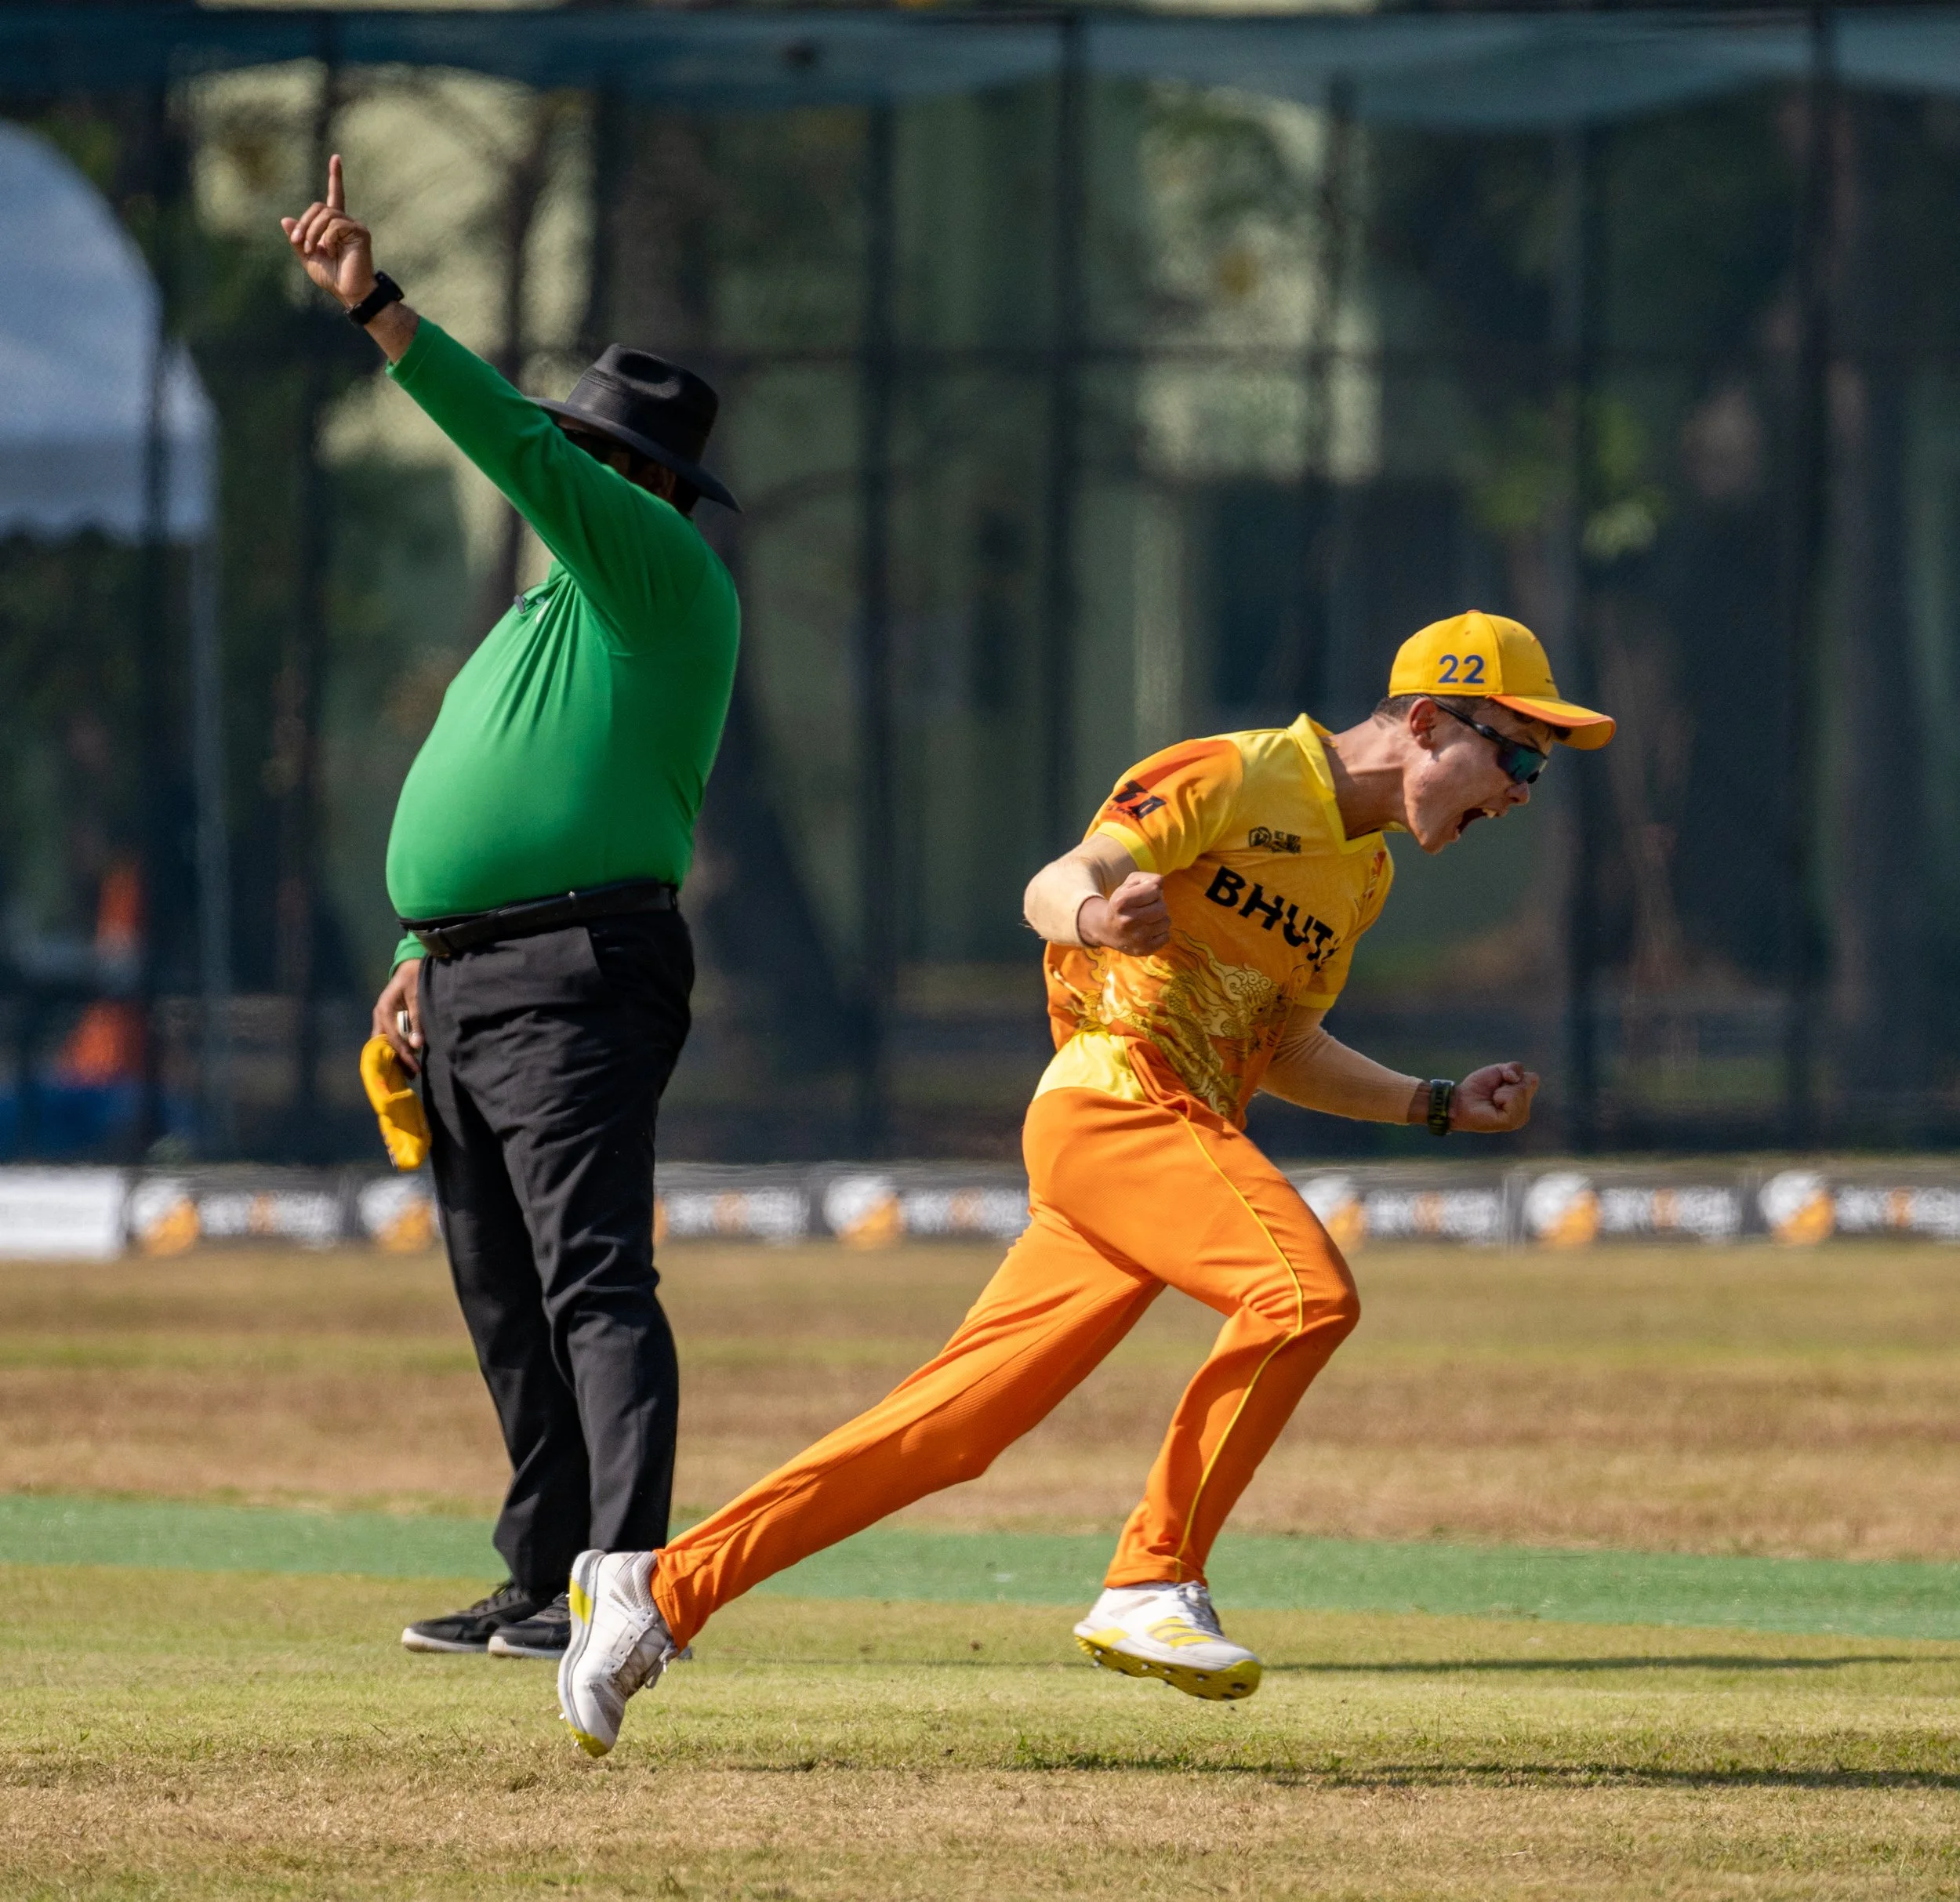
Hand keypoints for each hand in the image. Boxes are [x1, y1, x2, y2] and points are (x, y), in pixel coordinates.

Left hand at [280, 153, 374, 309]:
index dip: (336, 177)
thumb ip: (297, 239)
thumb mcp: (307, 257)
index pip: (335, 196)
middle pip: (319, 207)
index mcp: (335, 226)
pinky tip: (332, 252)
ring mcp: (354, 226)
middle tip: (299, 244)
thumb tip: (286, 220)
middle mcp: (346, 222)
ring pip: (324, 215)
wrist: (350, 293)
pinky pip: (335, 225)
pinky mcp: (360, 232)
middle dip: (304, 224)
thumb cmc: (332, 278)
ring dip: (312, 232)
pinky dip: (327, 239)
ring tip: (313, 250)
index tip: (336, 157)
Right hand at [373, 958, 423, 1073]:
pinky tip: (408, 1059)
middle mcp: (380, 1016)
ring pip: (387, 1043)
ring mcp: (383, 1018)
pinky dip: (399, 1048)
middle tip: (411, 1074)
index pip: (392, 1038)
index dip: (403, 1053)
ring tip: (411, 1072)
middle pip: (384, 1044)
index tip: (414, 1067)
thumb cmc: (415, 978)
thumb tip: (416, 1045)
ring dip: (397, 1056)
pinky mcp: (390, 1019)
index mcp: (384, 1009)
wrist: (411, 966)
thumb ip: (417, 1020)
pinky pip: (391, 1038)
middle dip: (396, 1060)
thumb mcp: (418, 996)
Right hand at [1079, 871, 1170, 955]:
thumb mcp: (1128, 885)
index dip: (1152, 890)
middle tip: (1148, 908)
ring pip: (1166, 922)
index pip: (1154, 889)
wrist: (1107, 930)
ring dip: (1160, 919)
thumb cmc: (1122, 903)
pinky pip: (1166, 937)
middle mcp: (1128, 921)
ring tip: (1148, 920)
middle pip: (1163, 907)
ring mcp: (1136, 938)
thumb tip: (1161, 883)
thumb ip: (1146, 878)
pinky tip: (1149, 931)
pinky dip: (1161, 933)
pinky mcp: (1144, 950)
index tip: (1144, 895)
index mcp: (1121, 902)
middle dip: (1158, 905)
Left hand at [1451, 1061, 1537, 1132]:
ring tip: (1493, 1099)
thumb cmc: (1477, 1087)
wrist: (1460, 1101)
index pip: (1533, 1078)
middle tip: (1495, 1092)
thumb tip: (1516, 1078)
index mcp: (1523, 1099)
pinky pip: (1513, 1098)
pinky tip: (1494, 1104)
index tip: (1500, 1082)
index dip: (1516, 1074)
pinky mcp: (1511, 1122)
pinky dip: (1501, 1096)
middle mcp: (1524, 1110)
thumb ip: (1514, 1068)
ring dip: (1504, 1090)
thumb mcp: (1498, 1070)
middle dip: (1509, 1081)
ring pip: (1522, 1090)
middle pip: (1530, 1082)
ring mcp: (1520, 1118)